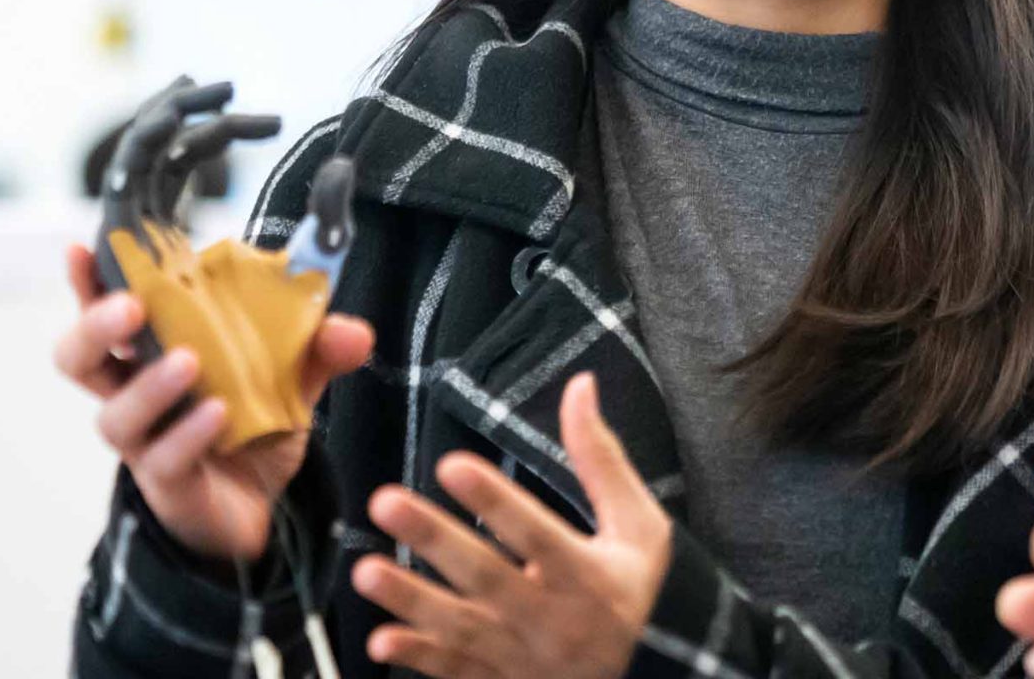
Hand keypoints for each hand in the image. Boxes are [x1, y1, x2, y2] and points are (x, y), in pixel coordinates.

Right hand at [51, 242, 374, 561]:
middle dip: (95, 327)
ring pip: (116, 415)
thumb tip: (352, 331)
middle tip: (132, 305)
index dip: (89, 280)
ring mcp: (146, 442)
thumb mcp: (292, 374)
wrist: (263, 506)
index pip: (105, 308)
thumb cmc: (253, 425)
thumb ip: (318, 345)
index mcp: (153, 351)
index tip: (85, 247)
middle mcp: (134, 393)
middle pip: (78, 359)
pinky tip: (219, 414)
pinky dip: (188, 433)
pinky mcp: (167, 485)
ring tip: (189, 361)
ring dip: (150, 384)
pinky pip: (163, 458)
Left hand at [351, 373, 670, 678]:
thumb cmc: (648, 588)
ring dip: (412, 600)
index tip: (451, 464)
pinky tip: (381, 640)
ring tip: (365, 570)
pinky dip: (422, 660)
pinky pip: (460, 674)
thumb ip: (601, 459)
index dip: (495, 501)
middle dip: (436, 539)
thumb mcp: (638, 525)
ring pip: (463, 630)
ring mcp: (528, 660)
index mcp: (590, 575)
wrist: (668, 675)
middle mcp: (556, 621)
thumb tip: (580, 384)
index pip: (537, 534)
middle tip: (384, 501)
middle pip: (488, 577)